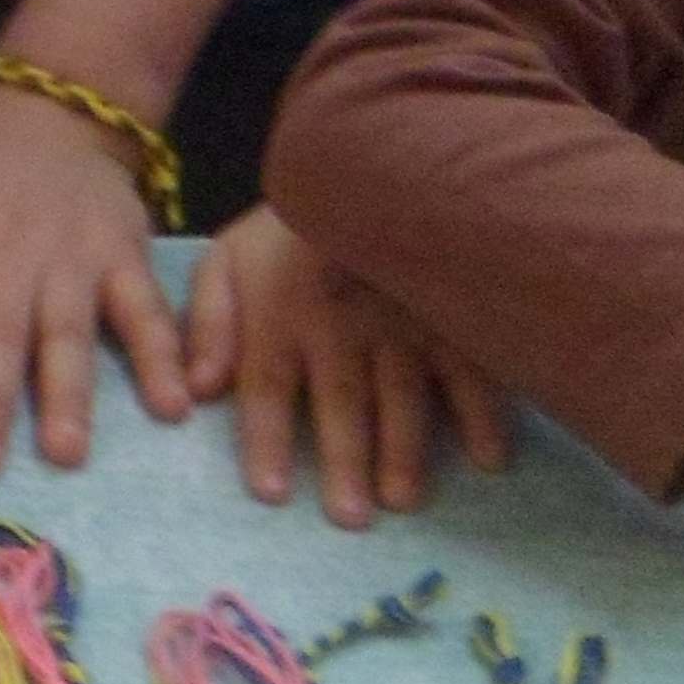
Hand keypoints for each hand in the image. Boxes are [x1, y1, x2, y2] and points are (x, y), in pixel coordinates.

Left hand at [184, 204, 510, 525]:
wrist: (370, 164)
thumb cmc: (288, 228)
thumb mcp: (227, 260)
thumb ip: (207, 323)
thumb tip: (194, 392)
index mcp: (281, 315)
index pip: (267, 388)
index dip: (267, 441)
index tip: (271, 494)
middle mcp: (341, 325)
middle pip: (340, 402)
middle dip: (344, 461)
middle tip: (348, 519)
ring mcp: (401, 320)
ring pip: (403, 393)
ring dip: (404, 449)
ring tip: (402, 500)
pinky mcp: (451, 314)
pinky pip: (471, 367)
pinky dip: (482, 413)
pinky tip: (489, 458)